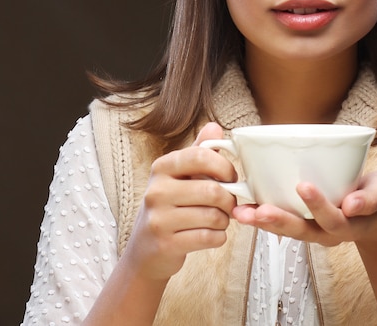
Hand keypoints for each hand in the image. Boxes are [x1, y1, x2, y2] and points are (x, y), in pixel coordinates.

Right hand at [120, 122, 237, 281]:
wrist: (146, 250)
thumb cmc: (169, 206)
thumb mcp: (180, 175)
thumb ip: (199, 151)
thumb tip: (214, 127)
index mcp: (162, 168)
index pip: (200, 156)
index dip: (224, 167)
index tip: (231, 177)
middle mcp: (156, 191)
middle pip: (212, 190)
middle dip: (230, 199)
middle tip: (230, 203)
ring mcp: (159, 219)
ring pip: (213, 216)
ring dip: (224, 220)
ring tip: (219, 219)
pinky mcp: (166, 244)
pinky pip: (208, 237)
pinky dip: (218, 237)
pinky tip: (213, 234)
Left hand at [231, 170, 376, 249]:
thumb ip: (373, 197)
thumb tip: (352, 205)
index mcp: (349, 224)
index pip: (332, 219)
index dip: (318, 205)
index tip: (304, 186)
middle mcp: (327, 232)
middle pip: (302, 230)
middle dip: (280, 220)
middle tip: (259, 210)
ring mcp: (314, 229)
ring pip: (287, 229)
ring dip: (264, 222)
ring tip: (242, 213)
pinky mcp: (304, 221)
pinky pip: (282, 223)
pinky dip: (263, 217)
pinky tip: (245, 209)